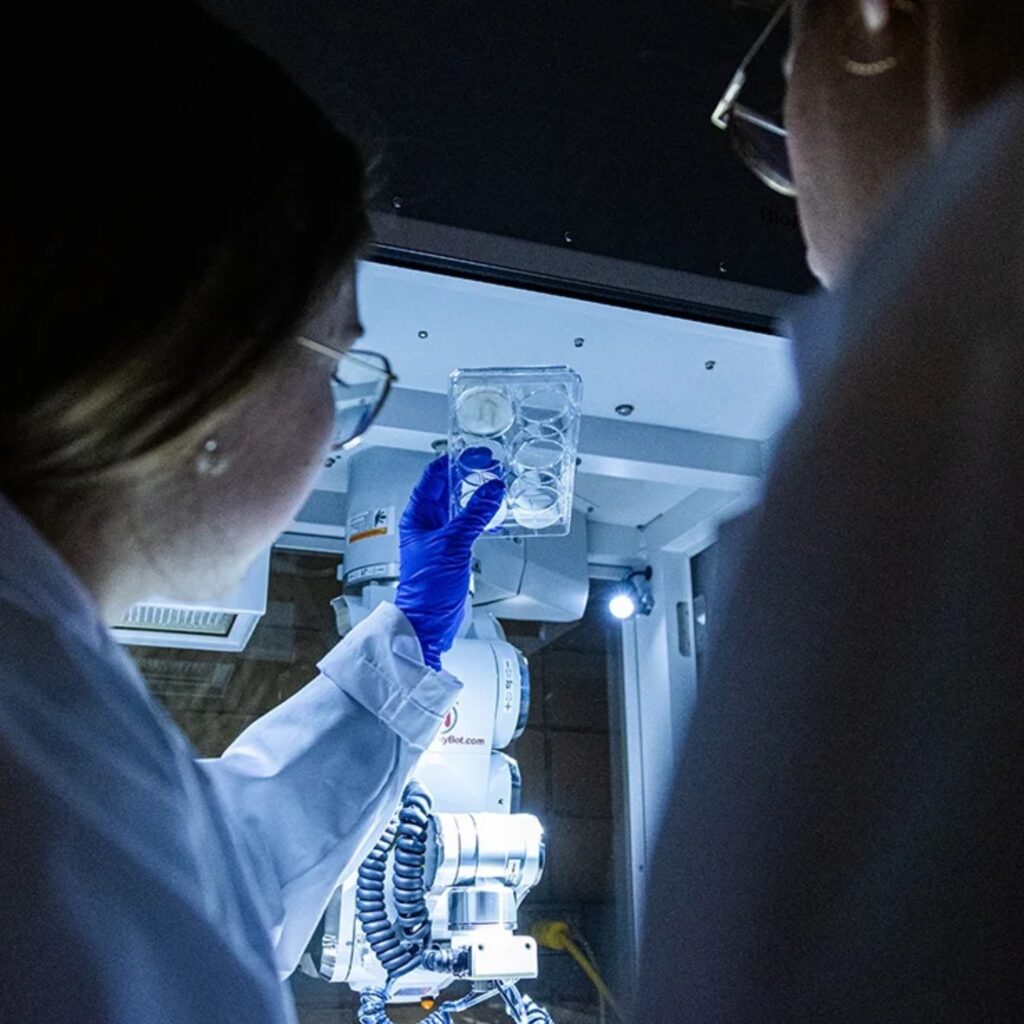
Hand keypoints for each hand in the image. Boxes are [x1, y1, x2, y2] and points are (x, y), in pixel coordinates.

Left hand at [395, 454, 505, 670]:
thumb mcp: (454, 544)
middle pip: (447, 488)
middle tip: (492, 466)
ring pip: (460, 505)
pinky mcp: (452, 551)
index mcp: (417, 516)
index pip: (433, 475)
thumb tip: (492, 489)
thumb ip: (475, 514)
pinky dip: (482, 516)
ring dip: (477, 495)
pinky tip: (494, 515)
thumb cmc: (425, 589)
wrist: (429, 622)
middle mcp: (426, 524)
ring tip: (496, 485)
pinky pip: (468, 524)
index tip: (477, 454)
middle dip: (470, 475)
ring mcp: (440, 537)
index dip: (455, 460)